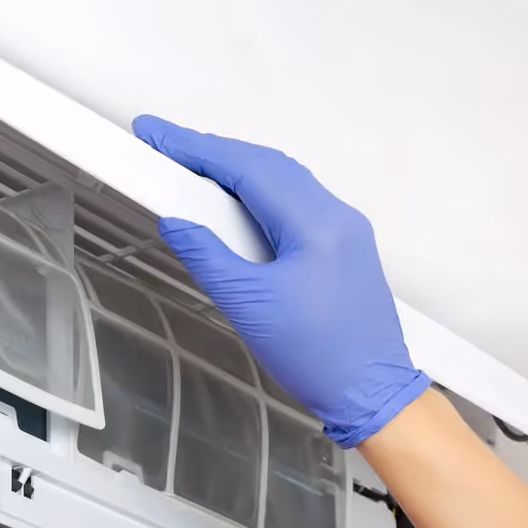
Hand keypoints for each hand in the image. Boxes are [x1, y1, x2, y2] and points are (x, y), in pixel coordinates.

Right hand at [132, 115, 429, 447]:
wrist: (372, 393)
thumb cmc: (314, 355)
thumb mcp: (249, 306)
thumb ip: (208, 257)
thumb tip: (174, 221)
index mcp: (315, 223)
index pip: (247, 168)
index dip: (196, 148)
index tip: (155, 133)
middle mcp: (336, 214)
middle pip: (267, 165)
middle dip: (213, 153)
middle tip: (164, 148)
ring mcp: (345, 229)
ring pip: (283, 181)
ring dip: (236, 171)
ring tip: (189, 171)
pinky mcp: (343, 247)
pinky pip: (295, 203)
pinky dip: (257, 194)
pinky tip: (232, 204)